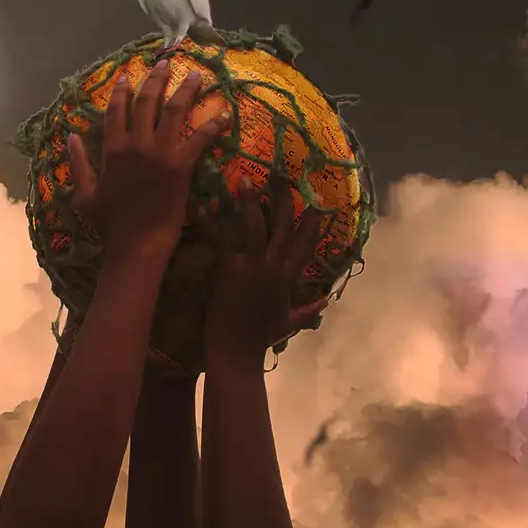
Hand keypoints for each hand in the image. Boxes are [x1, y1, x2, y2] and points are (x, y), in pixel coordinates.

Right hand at [68, 60, 230, 264]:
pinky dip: (212, 125)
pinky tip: (223, 114)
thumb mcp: (86, 196)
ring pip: (174, 111)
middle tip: (166, 62)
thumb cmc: (110, 227)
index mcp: (112, 150)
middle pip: (147, 102)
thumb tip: (70, 137)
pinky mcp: (181, 167)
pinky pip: (199, 139)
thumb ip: (78, 164)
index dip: (123, 91)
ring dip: (186, 90)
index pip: (116, 110)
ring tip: (196, 76)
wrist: (136, 248)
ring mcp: (159, 154)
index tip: (127, 76)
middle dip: (156, 79)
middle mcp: (136, 145)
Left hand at [201, 176, 327, 365]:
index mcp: (289, 278)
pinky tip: (202, 203)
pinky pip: (220, 239)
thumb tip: (325, 301)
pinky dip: (209, 221)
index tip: (318, 203)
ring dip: (250, 200)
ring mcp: (253, 266)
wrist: (238, 351)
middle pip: (284, 226)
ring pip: (255, 225)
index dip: (313, 224)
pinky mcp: (229, 269)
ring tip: (246, 179)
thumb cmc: (261, 339)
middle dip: (284, 199)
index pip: (306, 245)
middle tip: (281, 176)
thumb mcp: (288, 323)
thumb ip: (307, 309)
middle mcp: (274, 267)